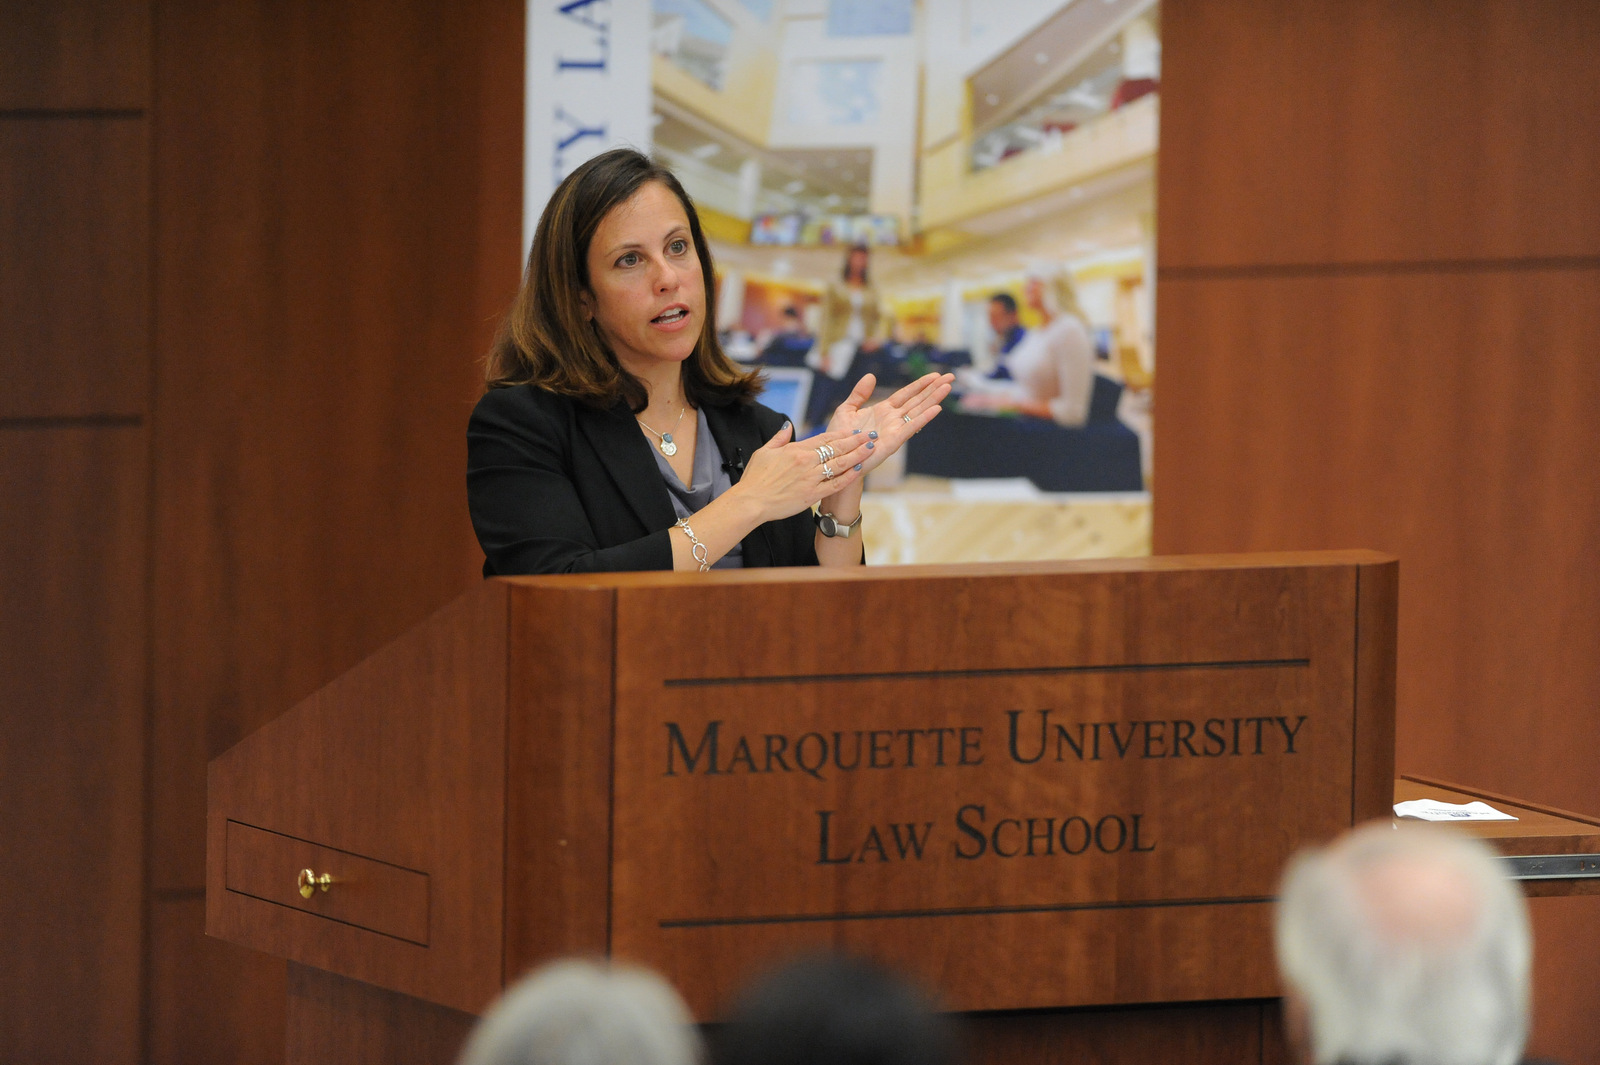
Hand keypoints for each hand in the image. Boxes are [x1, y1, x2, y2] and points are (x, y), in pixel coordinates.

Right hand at [734, 422, 871, 522]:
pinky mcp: (812, 494)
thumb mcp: (764, 451)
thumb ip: (779, 438)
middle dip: (856, 441)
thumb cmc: (755, 478)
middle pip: (836, 448)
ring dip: (857, 455)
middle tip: (870, 435)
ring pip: (839, 464)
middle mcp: (806, 461)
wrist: (751, 501)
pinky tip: (859, 470)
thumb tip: (788, 426)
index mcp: (796, 449)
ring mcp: (810, 478)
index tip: (854, 430)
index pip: (824, 438)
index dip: (842, 434)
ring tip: (870, 449)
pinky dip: (848, 476)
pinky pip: (835, 484)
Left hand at [825, 372, 952, 475]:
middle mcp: (893, 419)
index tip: (935, 375)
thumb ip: (859, 393)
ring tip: (947, 387)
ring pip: (918, 411)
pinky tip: (936, 409)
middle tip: (950, 377)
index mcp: (883, 410)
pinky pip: (911, 427)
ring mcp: (895, 430)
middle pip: (917, 400)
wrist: (836, 459)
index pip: (906, 394)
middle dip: (933, 389)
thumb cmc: (839, 438)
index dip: (920, 384)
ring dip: (933, 399)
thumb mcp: (846, 409)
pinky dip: (924, 418)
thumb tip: (871, 376)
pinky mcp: (894, 441)